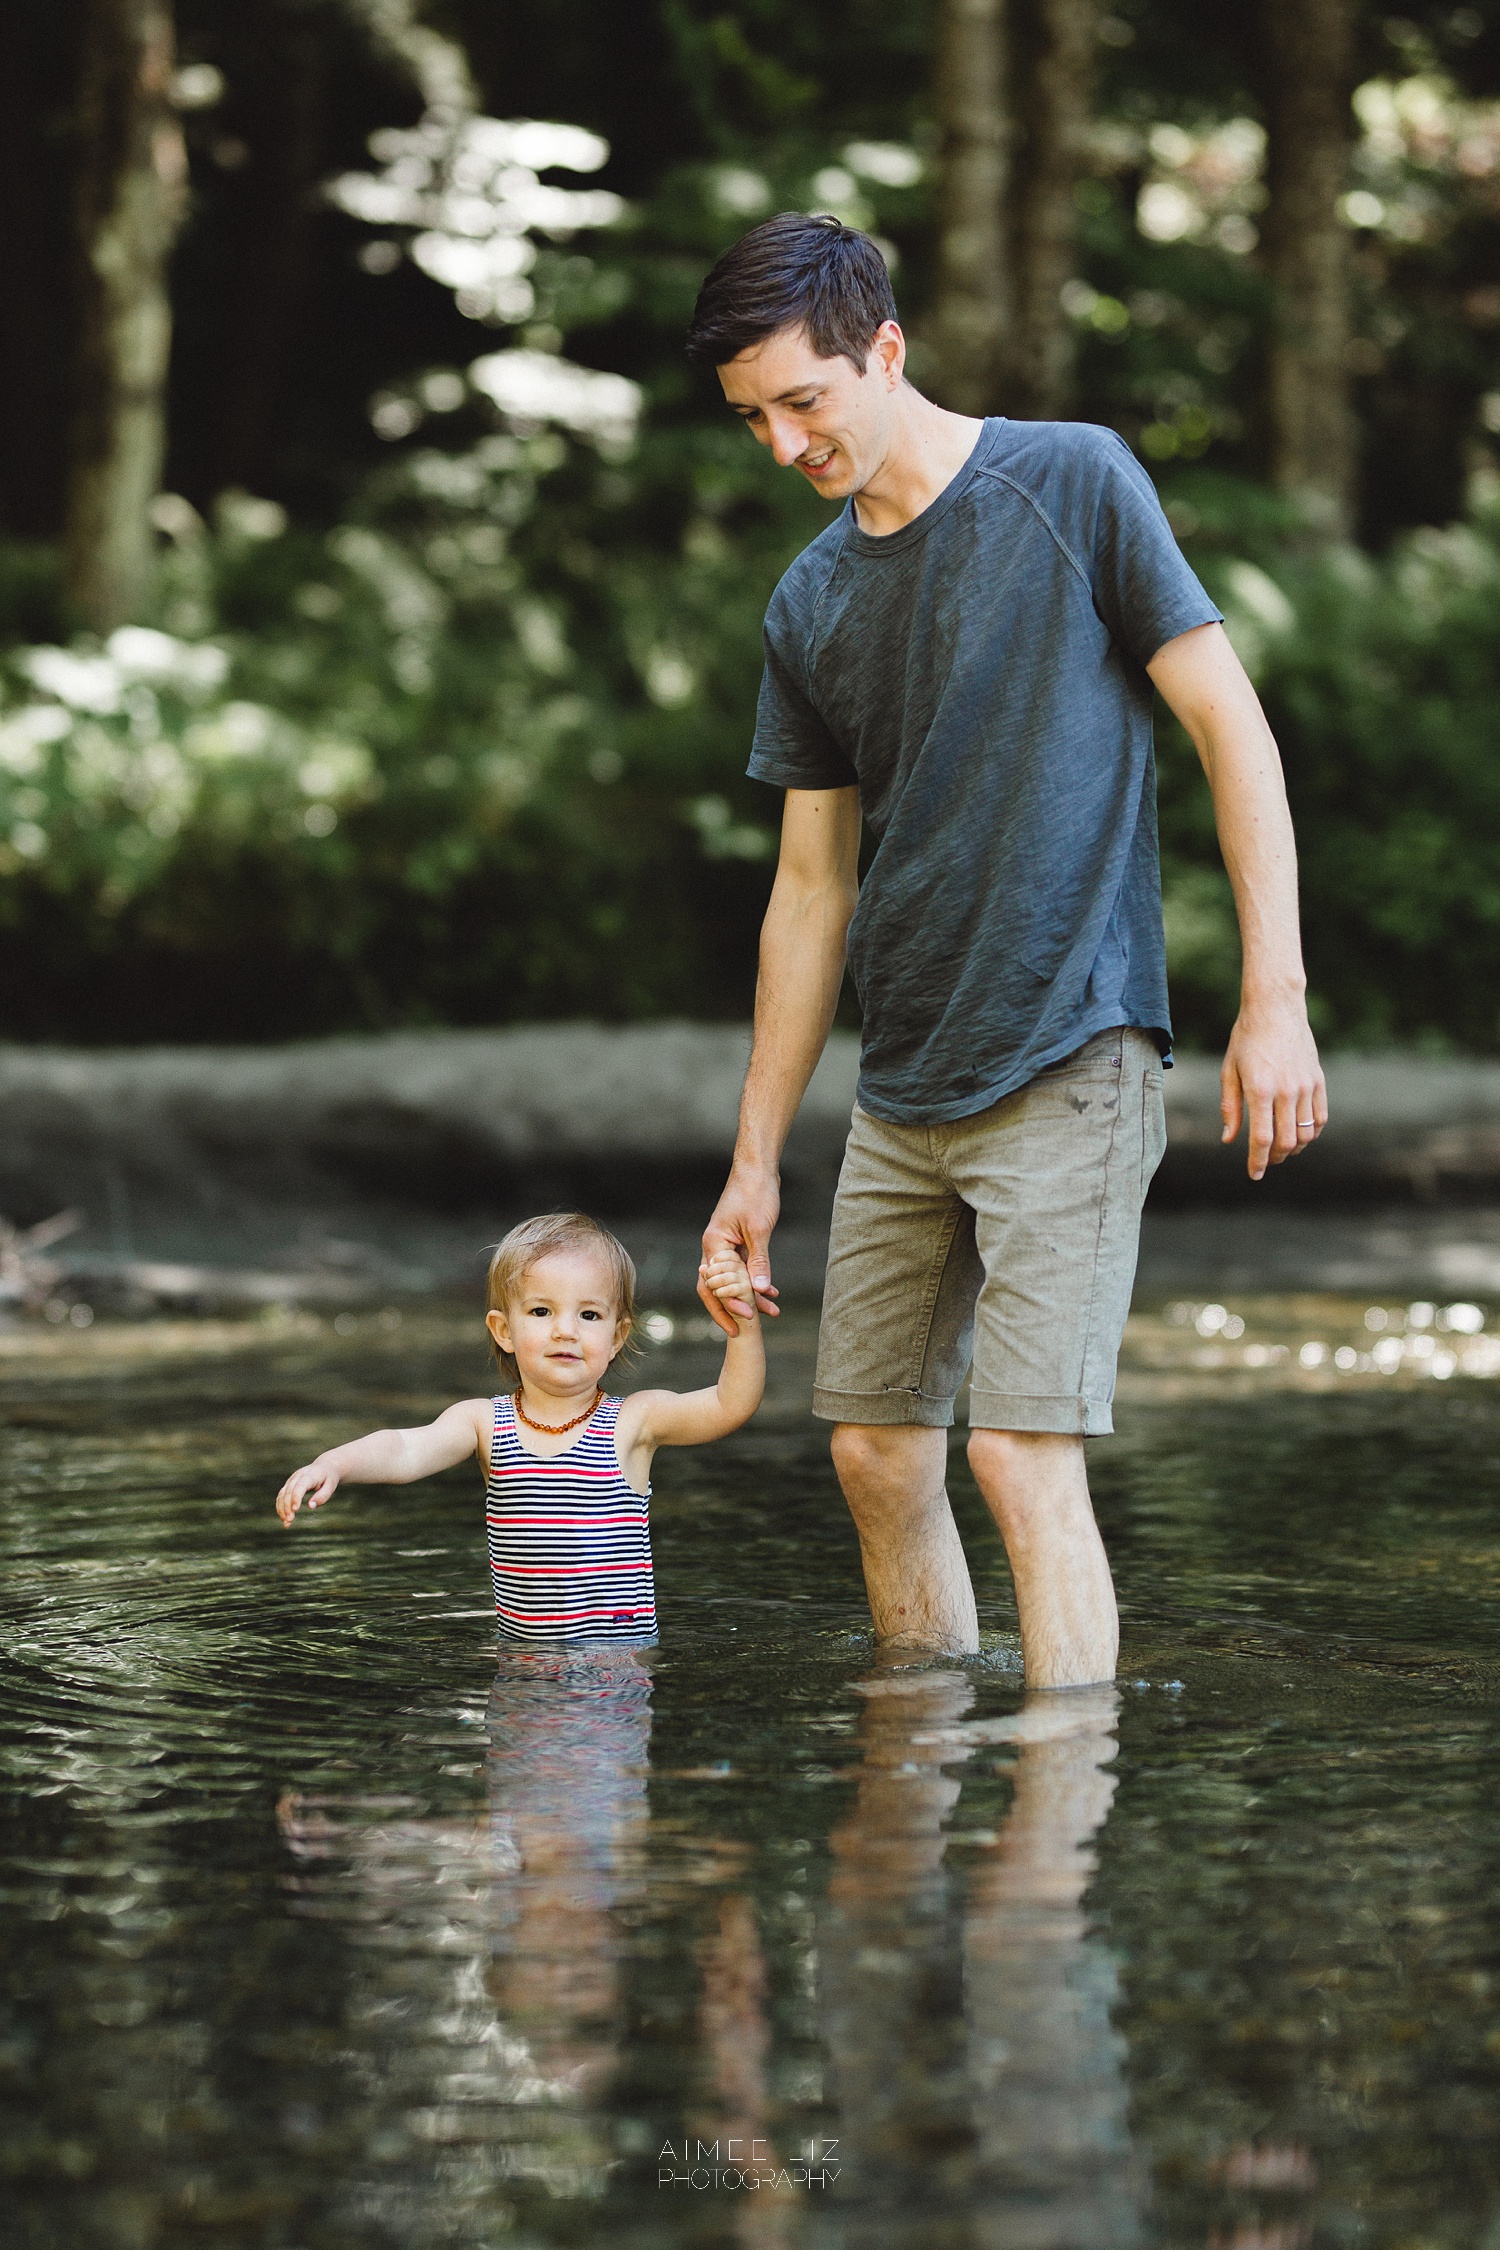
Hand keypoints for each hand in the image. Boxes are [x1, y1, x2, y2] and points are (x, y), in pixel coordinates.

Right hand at [276, 1460, 338, 1526]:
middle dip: (287, 1506)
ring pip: (282, 1494)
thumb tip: (310, 1506)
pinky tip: (284, 1519)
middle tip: (290, 1520)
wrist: (325, 1467)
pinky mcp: (288, 1485)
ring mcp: (291, 1480)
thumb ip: (322, 1496)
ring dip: (282, 1509)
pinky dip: (280, 1508)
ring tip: (286, 1524)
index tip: (295, 1510)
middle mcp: (297, 1476)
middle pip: (288, 1491)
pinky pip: (281, 1497)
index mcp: (309, 1475)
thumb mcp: (331, 1486)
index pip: (300, 1486)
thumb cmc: (329, 1478)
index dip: (296, 1497)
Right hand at [699, 1164, 780, 1335]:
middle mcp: (715, 1248)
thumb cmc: (755, 1193)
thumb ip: (759, 1260)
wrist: (757, 1170)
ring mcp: (725, 1247)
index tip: (745, 1319)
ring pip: (732, 1280)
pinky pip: (741, 1269)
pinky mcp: (737, 1243)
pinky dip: (754, 1281)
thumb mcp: (759, 1229)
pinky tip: (771, 1292)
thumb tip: (760, 1289)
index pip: (715, 1284)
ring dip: (748, 1297)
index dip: (728, 1304)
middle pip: (717, 1287)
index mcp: (714, 1245)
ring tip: (771, 1312)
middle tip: (745, 1330)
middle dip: (732, 1309)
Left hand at [1221, 1000, 1327, 1180]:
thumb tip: (1229, 1140)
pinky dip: (1312, 1132)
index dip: (1258, 1162)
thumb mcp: (1229, 1071)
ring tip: (1281, 1149)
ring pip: (1306, 1133)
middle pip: (1286, 1141)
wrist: (1276, 1009)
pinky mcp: (1318, 1080)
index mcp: (1259, 1090)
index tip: (1254, 1174)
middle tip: (1266, 1161)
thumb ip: (1230, 1107)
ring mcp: (1305, 1086)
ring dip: (1294, 1148)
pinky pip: (1321, 1117)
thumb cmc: (1246, 1039)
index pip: (1262, 1139)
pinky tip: (1299, 1133)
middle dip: (1275, 1158)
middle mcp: (1285, 1091)